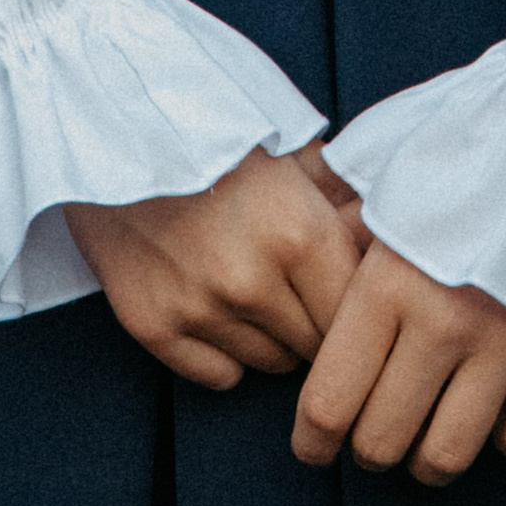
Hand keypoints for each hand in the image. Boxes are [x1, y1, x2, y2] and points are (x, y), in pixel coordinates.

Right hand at [64, 137, 362, 390]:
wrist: (116, 129)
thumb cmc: (215, 135)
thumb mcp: (291, 151)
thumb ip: (342, 199)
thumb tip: (388, 243)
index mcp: (299, 232)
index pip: (355, 313)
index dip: (357, 308)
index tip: (351, 297)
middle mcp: (252, 280)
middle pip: (317, 345)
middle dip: (319, 324)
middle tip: (306, 293)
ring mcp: (200, 309)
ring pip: (271, 363)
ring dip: (275, 338)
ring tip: (261, 292)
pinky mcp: (154, 328)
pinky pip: (220, 376)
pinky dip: (227, 353)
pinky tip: (221, 311)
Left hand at [292, 200, 505, 479]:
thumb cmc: (465, 155)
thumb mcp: (390, 192)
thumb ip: (344, 255)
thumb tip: (305, 314)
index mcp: (388, 280)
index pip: (328, 403)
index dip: (312, 441)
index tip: (315, 445)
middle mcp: (442, 319)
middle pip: (381, 442)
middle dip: (369, 448)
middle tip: (375, 432)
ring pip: (447, 455)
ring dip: (429, 458)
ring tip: (429, 434)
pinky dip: (505, 436)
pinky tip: (496, 407)